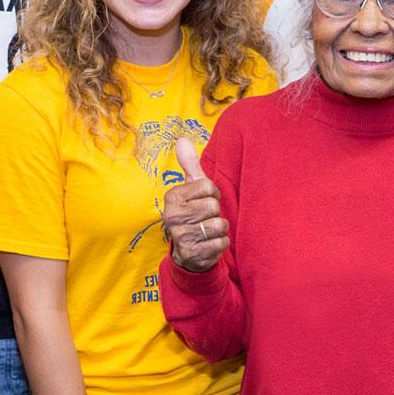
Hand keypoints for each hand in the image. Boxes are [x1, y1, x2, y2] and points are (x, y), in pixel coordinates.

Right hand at [163, 138, 227, 272]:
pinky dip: (221, 244)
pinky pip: (221, 243)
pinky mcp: (192, 254)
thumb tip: (181, 140)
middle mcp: (172, 216)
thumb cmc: (195, 213)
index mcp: (172, 197)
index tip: (205, 200)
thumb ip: (189, 164)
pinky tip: (210, 244)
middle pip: (213, 206)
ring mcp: (181, 237)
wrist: (190, 251)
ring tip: (209, 231)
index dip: (213, 194)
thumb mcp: (191, 188)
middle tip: (206, 218)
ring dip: (220, 229)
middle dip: (216, 212)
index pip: (208, 186)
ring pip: (218, 225)